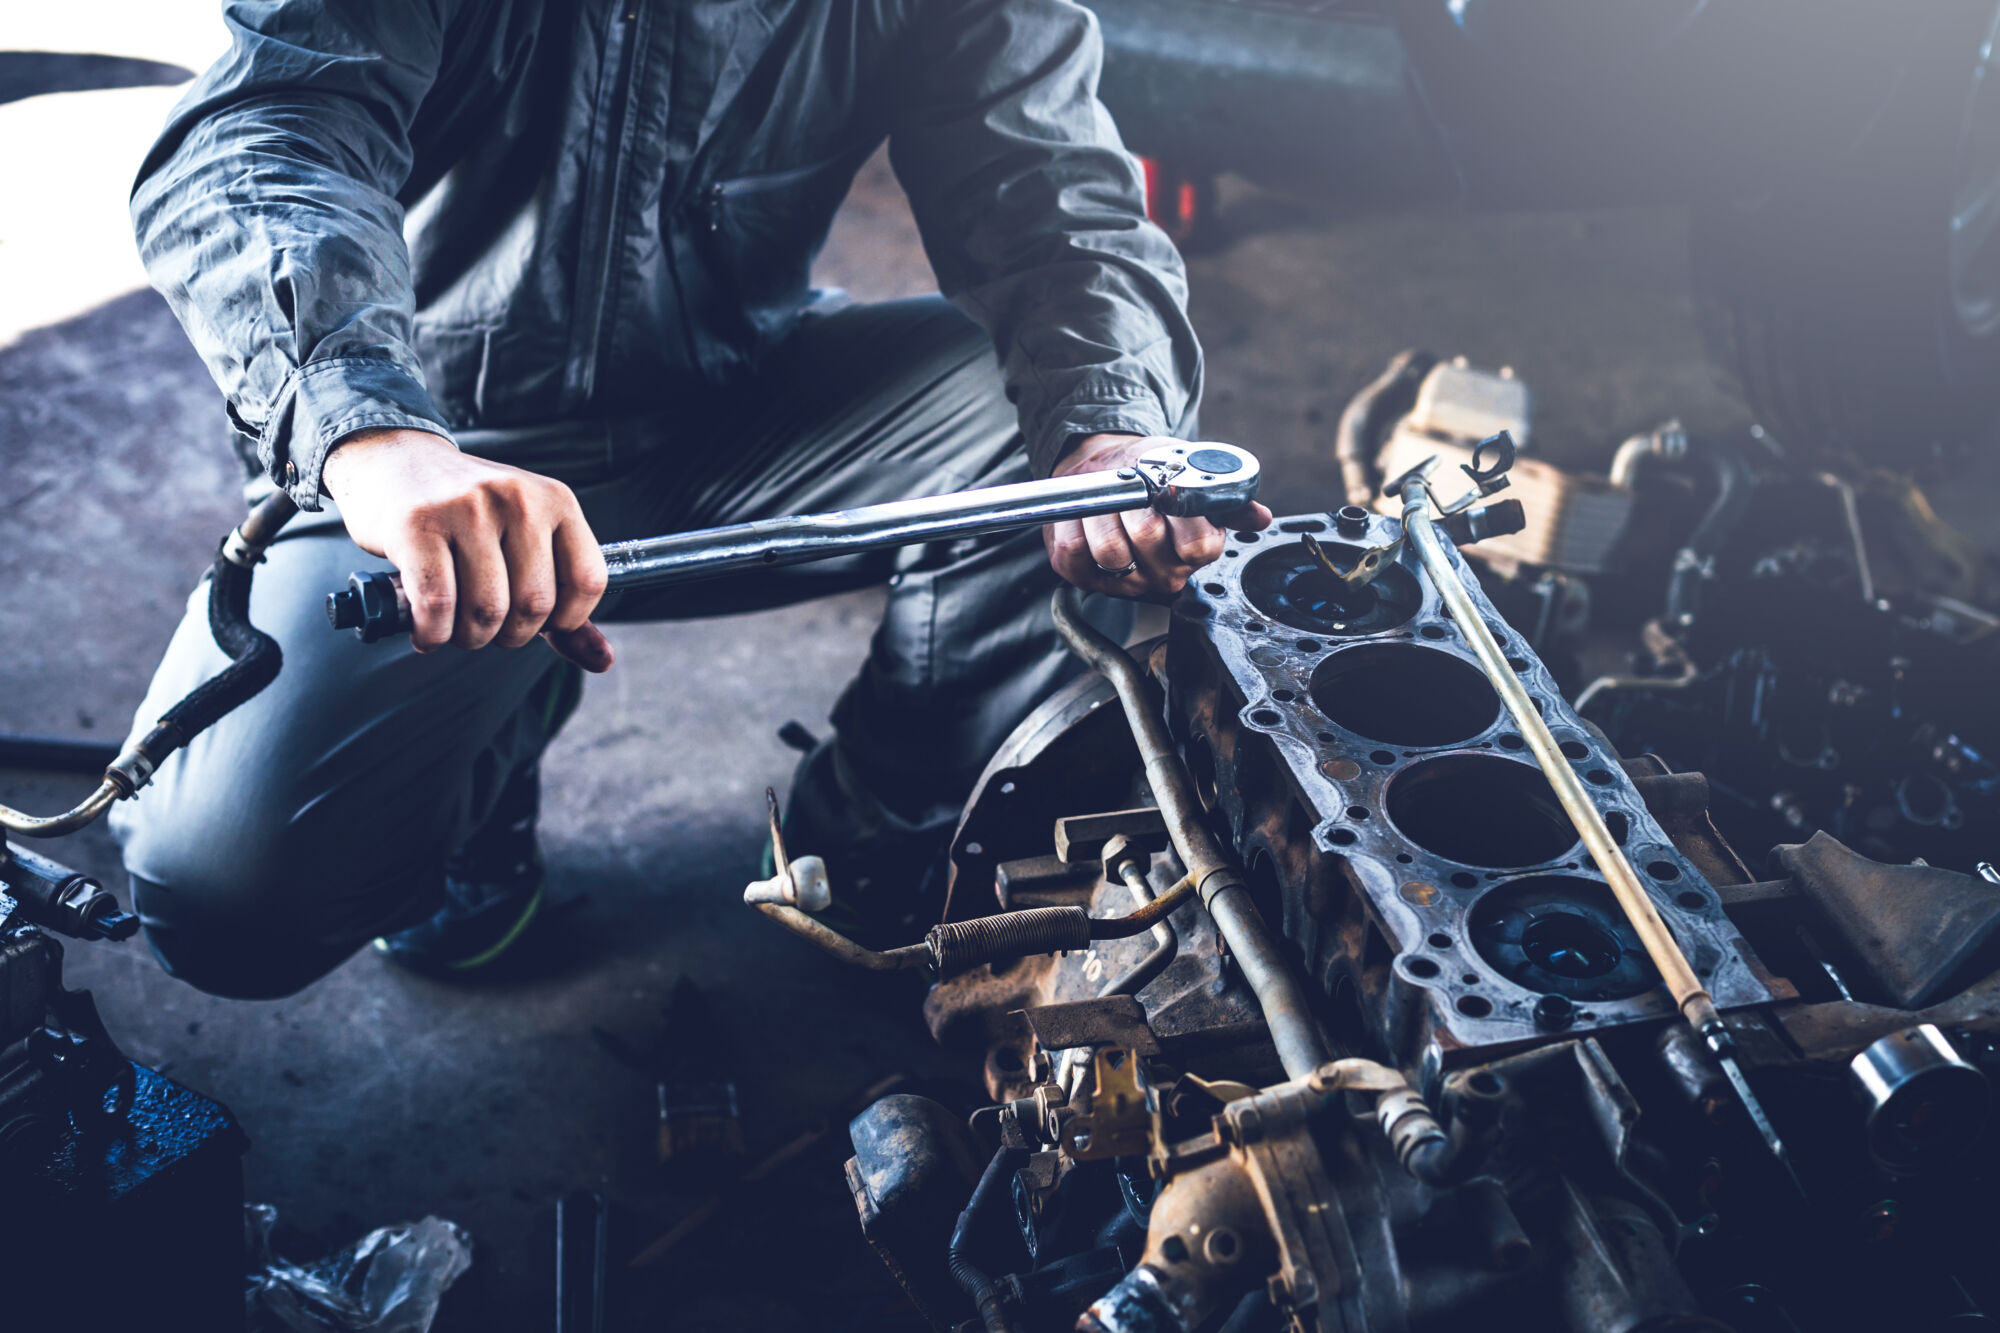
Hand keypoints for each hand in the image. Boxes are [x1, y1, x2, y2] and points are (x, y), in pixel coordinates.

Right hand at [322, 428, 613, 669]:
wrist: (393, 459)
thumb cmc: (466, 512)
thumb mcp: (526, 539)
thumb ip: (565, 599)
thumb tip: (603, 660)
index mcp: (556, 501)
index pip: (588, 582)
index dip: (565, 620)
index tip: (535, 620)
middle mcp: (517, 499)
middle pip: (534, 606)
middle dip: (510, 636)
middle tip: (487, 627)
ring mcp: (467, 508)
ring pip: (487, 610)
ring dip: (469, 637)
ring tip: (456, 627)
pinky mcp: (418, 525)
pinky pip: (437, 605)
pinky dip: (433, 634)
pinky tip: (427, 630)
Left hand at [1044, 434, 1272, 597]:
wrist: (1111, 473)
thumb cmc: (1154, 474)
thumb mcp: (1193, 475)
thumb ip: (1224, 498)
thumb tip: (1259, 517)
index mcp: (1197, 553)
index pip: (1197, 546)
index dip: (1177, 513)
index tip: (1165, 488)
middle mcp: (1164, 575)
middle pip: (1147, 541)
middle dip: (1134, 504)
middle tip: (1129, 486)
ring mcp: (1124, 582)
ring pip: (1109, 551)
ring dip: (1101, 513)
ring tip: (1106, 497)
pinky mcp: (1084, 577)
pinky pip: (1073, 554)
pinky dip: (1071, 525)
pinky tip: (1082, 512)